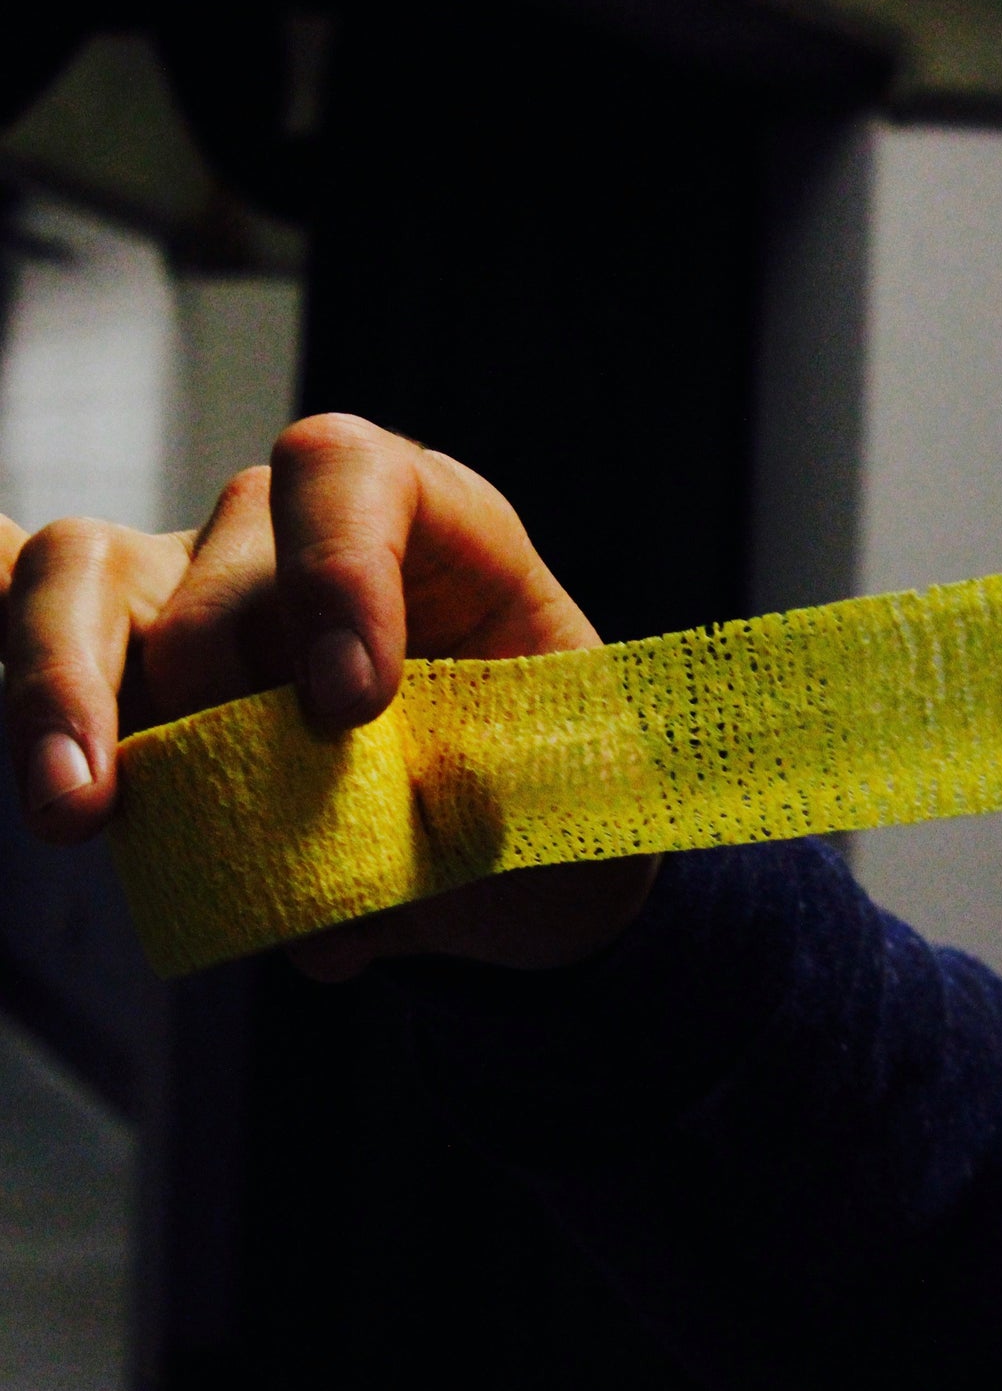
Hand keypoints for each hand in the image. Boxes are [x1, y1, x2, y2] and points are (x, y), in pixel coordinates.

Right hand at [0, 413, 658, 978]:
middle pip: (215, 554)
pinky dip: (9, 651)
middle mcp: (306, 545)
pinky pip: (28, 611)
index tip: (349, 708)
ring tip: (77, 816)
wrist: (524, 862)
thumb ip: (468, 834)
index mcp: (442, 537)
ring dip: (61, 692)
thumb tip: (340, 917)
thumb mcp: (558, 817)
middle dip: (209, 675)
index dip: (336, 569)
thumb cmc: (550, 810)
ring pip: (82, 577)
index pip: (351, 473)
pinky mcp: (134, 669)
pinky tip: (26, 732)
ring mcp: (203, 596)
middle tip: (221, 800)